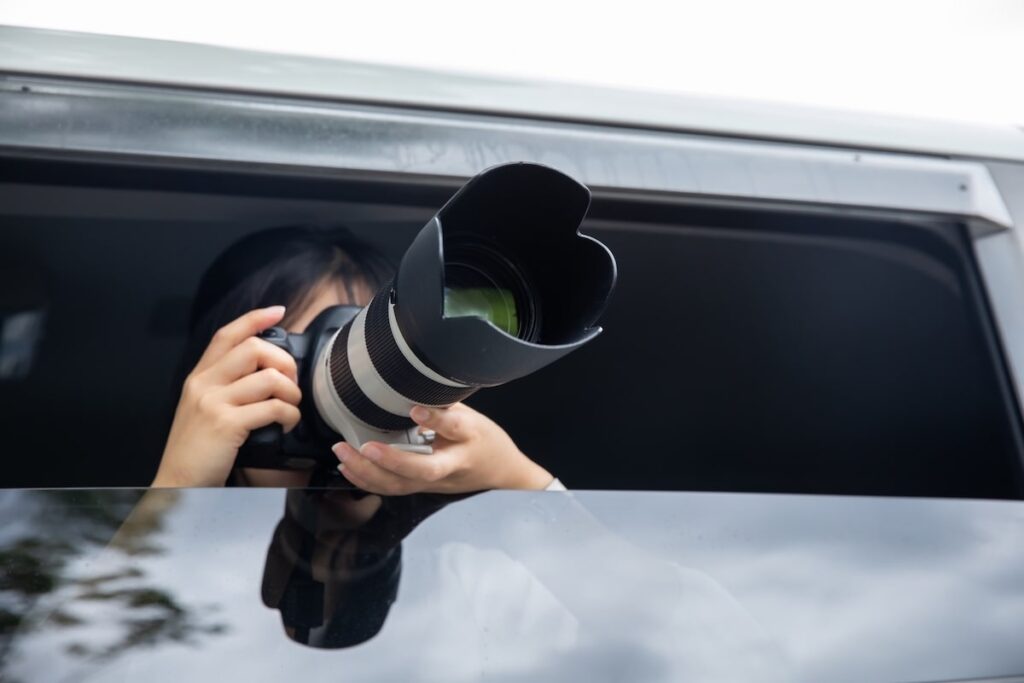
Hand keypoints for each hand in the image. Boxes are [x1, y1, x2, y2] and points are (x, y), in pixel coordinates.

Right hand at [152, 306, 300, 486]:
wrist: (177, 483)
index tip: (278, 311)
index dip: (254, 318)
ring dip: (291, 391)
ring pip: (269, 377)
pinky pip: (272, 407)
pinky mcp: (226, 424)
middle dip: (284, 361)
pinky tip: (288, 423)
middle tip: (291, 381)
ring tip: (292, 406)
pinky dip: (290, 414)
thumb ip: (225, 387)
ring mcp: (213, 403)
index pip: (227, 335)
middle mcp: (203, 384)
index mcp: (199, 378)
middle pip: (253, 348)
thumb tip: (265, 373)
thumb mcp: (203, 409)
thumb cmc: (197, 451)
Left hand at [332, 403, 553, 494]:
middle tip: (363, 445)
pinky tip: (347, 467)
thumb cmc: (485, 440)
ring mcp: (434, 482)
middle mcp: (450, 465)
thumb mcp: (473, 414)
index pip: (454, 428)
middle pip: (421, 470)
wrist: (500, 472)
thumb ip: (445, 404)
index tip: (415, 409)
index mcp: (468, 439)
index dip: (435, 419)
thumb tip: (415, 381)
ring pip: (400, 485)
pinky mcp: (421, 487)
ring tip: (343, 452)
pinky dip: (365, 479)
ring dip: (368, 472)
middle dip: (389, 461)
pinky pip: (392, 488)